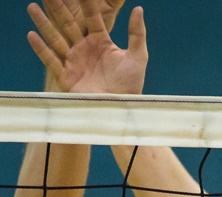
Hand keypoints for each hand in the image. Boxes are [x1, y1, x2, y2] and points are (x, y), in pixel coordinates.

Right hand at [28, 0, 146, 94]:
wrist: (121, 109)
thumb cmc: (131, 85)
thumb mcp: (138, 57)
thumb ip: (137, 33)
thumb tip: (138, 9)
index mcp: (101, 42)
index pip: (91, 17)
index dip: (85, 2)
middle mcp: (85, 49)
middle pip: (68, 23)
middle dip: (58, 8)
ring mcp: (74, 62)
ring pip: (55, 38)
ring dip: (43, 24)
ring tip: (32, 7)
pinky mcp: (66, 76)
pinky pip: (51, 60)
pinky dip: (41, 49)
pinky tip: (32, 35)